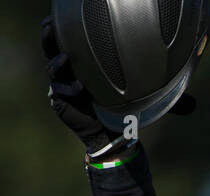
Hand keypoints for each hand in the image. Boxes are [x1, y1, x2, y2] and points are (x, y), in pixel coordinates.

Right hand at [41, 14, 114, 152]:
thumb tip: (125, 44)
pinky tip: (79, 87)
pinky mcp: (59, 100)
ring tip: (65, 58)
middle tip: (49, 28)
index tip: (55, 18)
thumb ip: (110, 63)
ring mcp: (59, 86)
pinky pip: (59, 90)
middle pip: (50, 50)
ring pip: (52, 69)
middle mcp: (64, 71)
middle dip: (49, 39)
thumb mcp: (111, 79)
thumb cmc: (112, 102)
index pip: (62, 42)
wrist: (107, 129)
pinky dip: (69, 88)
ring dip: (58, 62)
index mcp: (75, 63)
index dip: (57, 30)